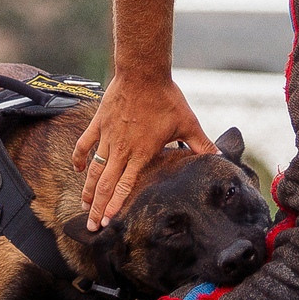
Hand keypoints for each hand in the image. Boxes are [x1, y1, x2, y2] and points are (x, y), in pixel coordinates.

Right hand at [72, 72, 211, 228]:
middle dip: (97, 208)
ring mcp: (108, 136)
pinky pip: (85, 144)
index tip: (108, 223)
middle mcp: (122, 149)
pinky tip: (78, 170)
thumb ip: (202, 143)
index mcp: (142, 153)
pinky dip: (79, 158)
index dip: (116, 206)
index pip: (126, 186)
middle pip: (105, 184)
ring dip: (88, 189)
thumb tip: (221, 156)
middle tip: (90, 226)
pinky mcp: (99, 123)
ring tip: (84, 205)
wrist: (143, 73)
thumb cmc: (167, 97)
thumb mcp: (188, 122)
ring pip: (94, 169)